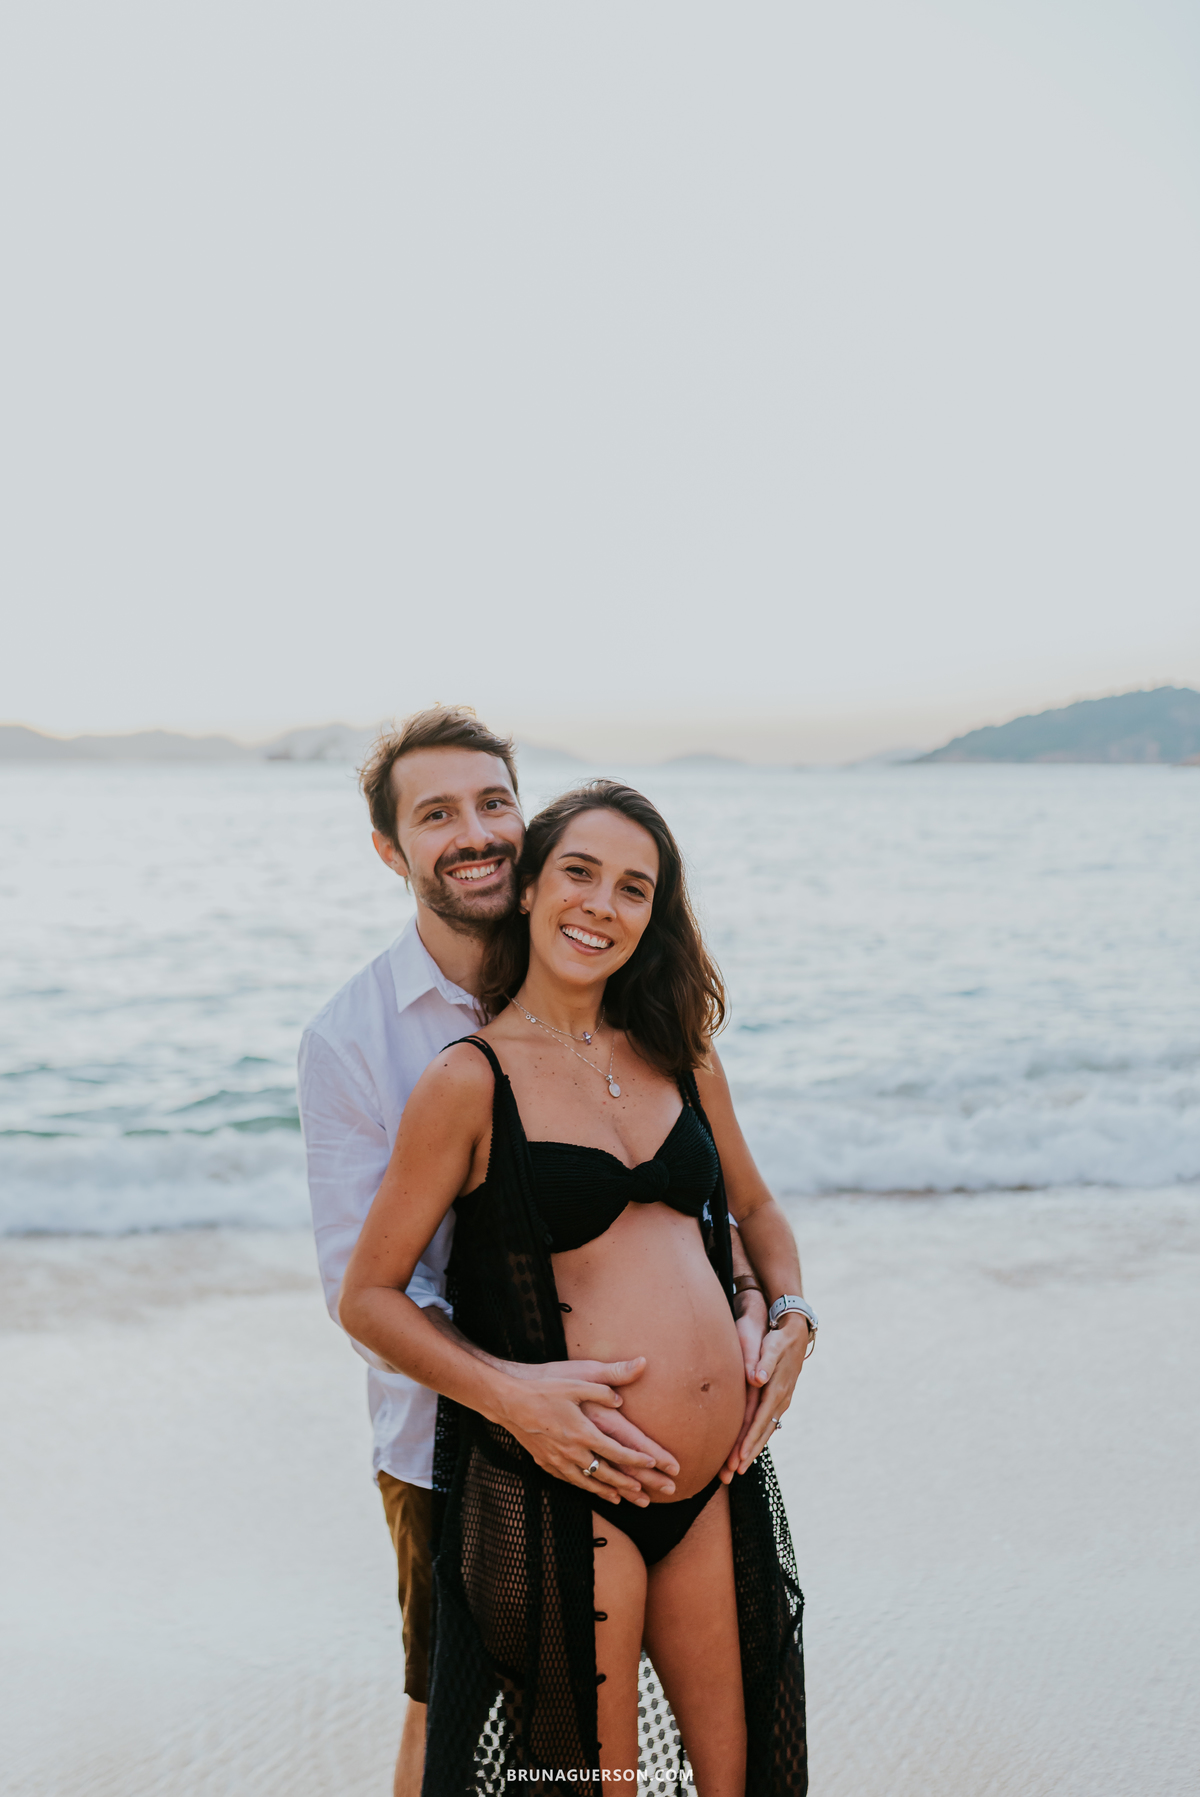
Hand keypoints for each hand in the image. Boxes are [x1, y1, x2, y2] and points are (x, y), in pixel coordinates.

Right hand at [490, 1357, 671, 1505]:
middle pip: (606, 1473)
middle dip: (629, 1483)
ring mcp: (557, 1460)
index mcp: (583, 1432)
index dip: (637, 1459)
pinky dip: (585, 1487)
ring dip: (608, 1490)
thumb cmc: (544, 1388)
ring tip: (624, 1498)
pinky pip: (569, 1480)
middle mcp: (572, 1451)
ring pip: (587, 1482)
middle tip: (647, 1492)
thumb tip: (622, 1397)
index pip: (617, 1451)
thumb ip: (603, 1388)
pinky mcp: (545, 1462)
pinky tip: (591, 1488)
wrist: (509, 1401)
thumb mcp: (576, 1381)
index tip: (653, 1464)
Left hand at [731, 1313, 809, 1475]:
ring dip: (752, 1450)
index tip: (738, 1458)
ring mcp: (781, 1402)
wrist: (796, 1333)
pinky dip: (758, 1439)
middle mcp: (780, 1400)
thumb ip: (765, 1362)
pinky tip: (749, 1448)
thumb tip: (756, 1378)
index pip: (760, 1421)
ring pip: (765, 1432)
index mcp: (776, 1390)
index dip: (749, 1440)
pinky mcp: (778, 1400)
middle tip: (733, 1474)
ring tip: (738, 1469)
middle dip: (748, 1454)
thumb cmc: (779, 1339)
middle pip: (762, 1432)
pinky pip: (767, 1424)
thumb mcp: (772, 1346)